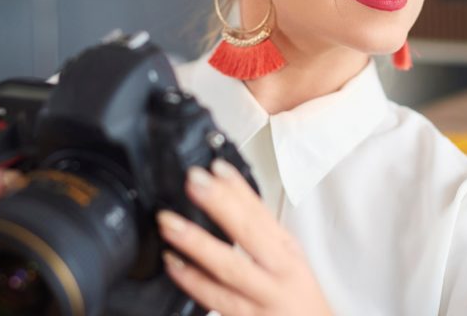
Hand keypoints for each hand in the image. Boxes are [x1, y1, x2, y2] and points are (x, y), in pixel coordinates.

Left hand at [157, 159, 332, 315]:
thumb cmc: (297, 298)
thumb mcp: (287, 259)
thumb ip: (259, 233)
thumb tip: (226, 196)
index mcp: (286, 252)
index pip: (262, 212)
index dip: (239, 188)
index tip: (217, 167)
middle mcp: (276, 273)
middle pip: (248, 233)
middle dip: (219, 204)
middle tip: (194, 181)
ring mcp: (260, 299)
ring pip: (227, 268)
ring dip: (195, 242)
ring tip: (169, 222)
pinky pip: (213, 299)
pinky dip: (191, 280)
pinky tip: (173, 264)